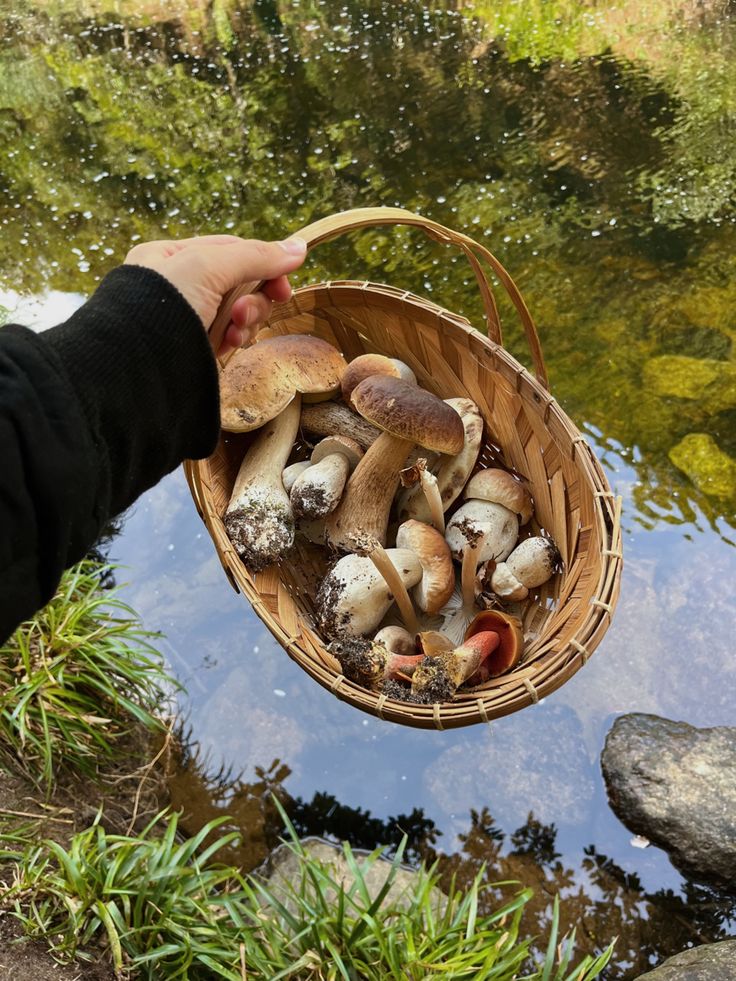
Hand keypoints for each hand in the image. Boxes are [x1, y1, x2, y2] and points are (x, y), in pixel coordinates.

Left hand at [124, 233, 306, 353]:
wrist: (133, 369)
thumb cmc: (160, 307)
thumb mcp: (208, 267)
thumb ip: (255, 256)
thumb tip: (298, 248)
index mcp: (170, 257)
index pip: (230, 250)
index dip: (262, 264)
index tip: (283, 285)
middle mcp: (177, 286)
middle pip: (238, 284)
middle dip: (252, 300)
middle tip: (247, 314)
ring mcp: (185, 319)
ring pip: (235, 313)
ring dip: (244, 322)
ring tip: (235, 333)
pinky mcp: (192, 348)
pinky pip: (225, 338)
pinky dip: (232, 340)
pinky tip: (226, 346)